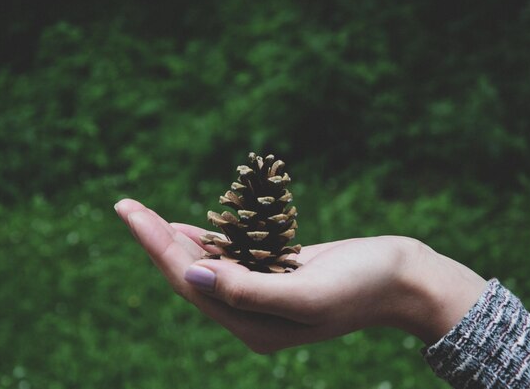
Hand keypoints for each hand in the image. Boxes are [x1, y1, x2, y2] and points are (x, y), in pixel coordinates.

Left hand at [114, 198, 486, 352]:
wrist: (404, 279)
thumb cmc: (362, 286)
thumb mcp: (306, 293)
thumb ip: (247, 290)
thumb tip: (192, 277)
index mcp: (252, 325)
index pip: (189, 283)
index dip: (156, 247)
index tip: (130, 212)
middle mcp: (251, 315)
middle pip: (191, 274)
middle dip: (157, 240)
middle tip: (125, 205)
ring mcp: (263, 295)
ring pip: (207, 266)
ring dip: (176, 240)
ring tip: (144, 215)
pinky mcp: (276, 274)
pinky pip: (231, 258)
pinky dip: (209, 240)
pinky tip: (189, 227)